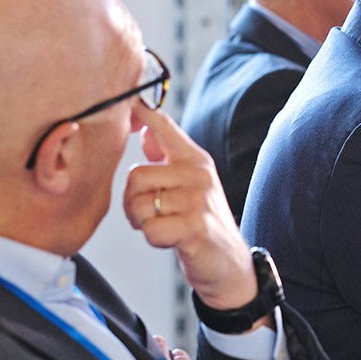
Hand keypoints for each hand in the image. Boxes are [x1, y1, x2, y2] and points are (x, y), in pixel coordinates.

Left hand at [123, 106, 257, 309]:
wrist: (228, 263)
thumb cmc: (201, 221)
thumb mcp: (189, 184)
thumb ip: (168, 158)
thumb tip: (143, 131)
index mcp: (195, 159)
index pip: (164, 127)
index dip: (144, 111)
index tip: (132, 96)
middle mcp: (199, 173)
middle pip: (135, 176)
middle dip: (132, 202)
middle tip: (149, 214)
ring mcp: (198, 199)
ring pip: (139, 204)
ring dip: (142, 222)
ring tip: (162, 226)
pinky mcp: (195, 226)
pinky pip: (150, 229)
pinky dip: (154, 239)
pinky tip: (172, 240)